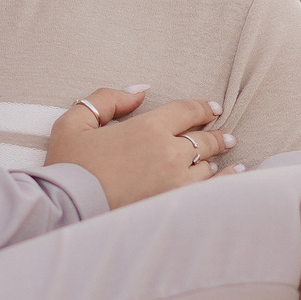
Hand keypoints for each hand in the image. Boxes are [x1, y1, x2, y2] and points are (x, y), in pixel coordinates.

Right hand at [44, 86, 230, 207]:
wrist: (66, 208)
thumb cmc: (69, 166)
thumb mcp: (75, 121)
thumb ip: (108, 99)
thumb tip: (140, 91)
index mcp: (147, 128)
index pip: (187, 112)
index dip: (203, 108)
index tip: (213, 109)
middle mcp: (168, 152)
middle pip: (202, 140)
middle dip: (216, 136)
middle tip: (226, 136)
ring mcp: (174, 181)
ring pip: (206, 166)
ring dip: (214, 160)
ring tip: (221, 160)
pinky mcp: (173, 204)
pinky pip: (210, 190)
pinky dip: (225, 181)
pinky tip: (234, 176)